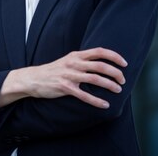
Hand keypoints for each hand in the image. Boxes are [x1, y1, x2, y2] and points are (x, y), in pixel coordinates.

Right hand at [0, 47, 127, 108]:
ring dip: (110, 85)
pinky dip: (97, 101)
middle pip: (100, 65)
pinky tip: (105, 105)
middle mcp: (73, 64)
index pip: (99, 51)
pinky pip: (84, 95)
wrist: (33, 78)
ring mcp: (69, 75)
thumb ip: (82, 60)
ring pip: (95, 79)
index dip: (114, 56)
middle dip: (115, 73)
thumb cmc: (52, 71)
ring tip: (118, 90)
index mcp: (75, 55)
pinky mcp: (65, 88)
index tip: (124, 63)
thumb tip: (101, 63)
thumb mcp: (67, 60)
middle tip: (123, 80)